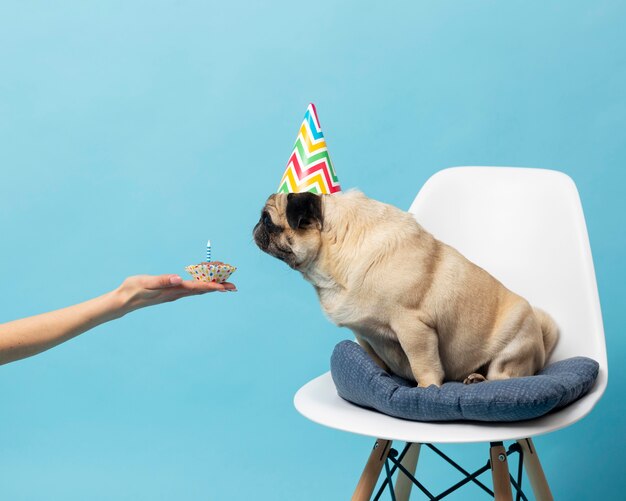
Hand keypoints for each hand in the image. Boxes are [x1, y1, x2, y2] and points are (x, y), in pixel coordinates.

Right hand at [115, 274, 236, 313]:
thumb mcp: (146, 282)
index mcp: (173, 290)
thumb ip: (162, 280)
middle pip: (201, 290)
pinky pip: (191, 288)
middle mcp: (176, 293)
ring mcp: (174, 294)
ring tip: (226, 285)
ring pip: (197, 290)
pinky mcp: (171, 292)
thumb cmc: (133, 290)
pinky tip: (206, 284)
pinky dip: (201, 285)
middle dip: (218, 287)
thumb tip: (178, 279)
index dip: (212, 286)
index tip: (226, 287)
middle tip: (234, 286)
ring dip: (212, 286)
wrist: (123, 301)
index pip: (197, 287)